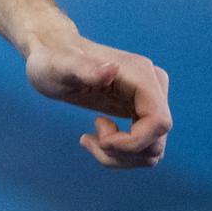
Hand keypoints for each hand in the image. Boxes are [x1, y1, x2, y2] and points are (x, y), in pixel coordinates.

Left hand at [26, 33, 171, 168]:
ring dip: (118, 156)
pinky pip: (143, 147)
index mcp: (141, 73)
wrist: (52, 54)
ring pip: (152, 150)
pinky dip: (119, 154)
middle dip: (121, 151)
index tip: (101, 140)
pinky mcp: (141, 113)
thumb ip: (83, 68)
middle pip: (156, 140)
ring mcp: (149, 101)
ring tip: (87, 140)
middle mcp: (153, 86)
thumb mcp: (59, 66)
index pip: (159, 122)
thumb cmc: (52, 59)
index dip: (133, 142)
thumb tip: (111, 70)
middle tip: (88, 139)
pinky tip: (93, 139)